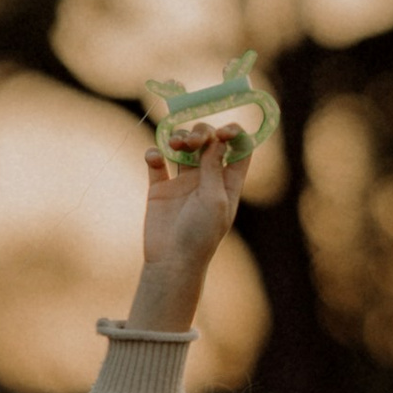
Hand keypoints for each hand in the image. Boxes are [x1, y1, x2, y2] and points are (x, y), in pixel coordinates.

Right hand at [133, 128, 241, 324]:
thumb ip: (214, 166)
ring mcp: (183, 181)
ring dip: (179, 137)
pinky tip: (153, 157)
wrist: (171, 260)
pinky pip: (156, 161)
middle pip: (208, 141)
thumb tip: (216, 137)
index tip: (223, 132)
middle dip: (202, 133)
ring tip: (175, 145)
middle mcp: (207, 177)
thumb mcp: (214, 198)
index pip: (238, 148)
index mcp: (228, 182)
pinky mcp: (160, 187)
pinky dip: (154, 153)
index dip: (233, 134)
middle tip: (195, 143)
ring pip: (183, 145)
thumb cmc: (200, 235)